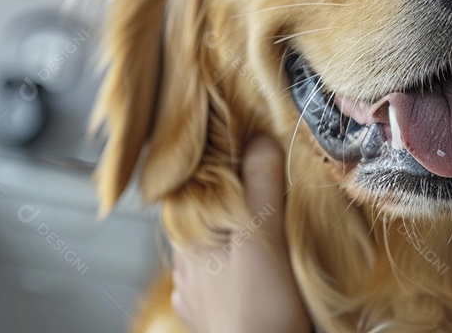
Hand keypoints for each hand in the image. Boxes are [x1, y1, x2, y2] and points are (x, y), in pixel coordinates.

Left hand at [171, 135, 312, 332]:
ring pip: (212, 250)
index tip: (246, 154)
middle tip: (269, 192)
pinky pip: (219, 279)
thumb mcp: (267, 233)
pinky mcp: (208, 317)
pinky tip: (256, 272)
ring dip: (233, 239)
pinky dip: (236, 270)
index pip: (192, 187)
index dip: (218, 168)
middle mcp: (183, 264)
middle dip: (232, 204)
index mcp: (189, 237)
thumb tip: (259, 136)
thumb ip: (261, 182)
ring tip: (266, 234)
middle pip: (205, 217)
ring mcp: (193, 294)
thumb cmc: (262, 302)